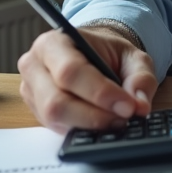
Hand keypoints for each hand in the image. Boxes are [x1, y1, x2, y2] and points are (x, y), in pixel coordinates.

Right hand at [18, 26, 156, 132]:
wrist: (94, 55)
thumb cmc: (108, 53)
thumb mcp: (132, 57)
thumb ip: (140, 77)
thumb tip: (140, 105)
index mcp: (54, 42)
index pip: (70, 71)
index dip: (100, 92)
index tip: (127, 106)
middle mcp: (35, 66)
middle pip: (56, 100)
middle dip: (94, 114)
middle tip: (123, 118)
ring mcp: (31, 91)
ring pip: (53, 117)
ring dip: (88, 125)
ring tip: (115, 122)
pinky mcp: (36, 111)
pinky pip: (55, 127)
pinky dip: (81, 130)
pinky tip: (100, 125)